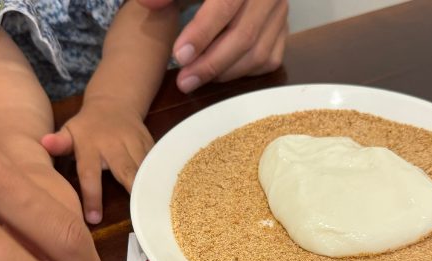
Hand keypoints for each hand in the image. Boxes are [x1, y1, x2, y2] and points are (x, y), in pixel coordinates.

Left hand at [41, 97, 153, 223]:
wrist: (115, 104)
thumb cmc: (87, 127)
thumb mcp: (69, 130)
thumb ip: (59, 142)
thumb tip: (44, 143)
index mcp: (91, 147)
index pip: (91, 175)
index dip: (92, 197)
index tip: (94, 219)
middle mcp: (115, 146)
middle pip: (127, 171)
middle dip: (133, 191)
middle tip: (139, 214)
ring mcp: (135, 144)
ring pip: (145, 169)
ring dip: (150, 188)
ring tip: (155, 210)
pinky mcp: (150, 145)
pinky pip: (156, 164)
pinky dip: (160, 179)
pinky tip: (165, 195)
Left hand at [139, 0, 287, 92]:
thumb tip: (147, 4)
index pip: (224, 6)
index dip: (201, 34)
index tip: (179, 56)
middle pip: (244, 36)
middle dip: (210, 64)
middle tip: (184, 82)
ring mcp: (280, 14)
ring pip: (259, 53)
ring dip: (225, 72)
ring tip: (197, 78)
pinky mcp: (284, 30)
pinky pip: (269, 60)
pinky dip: (244, 72)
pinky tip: (220, 73)